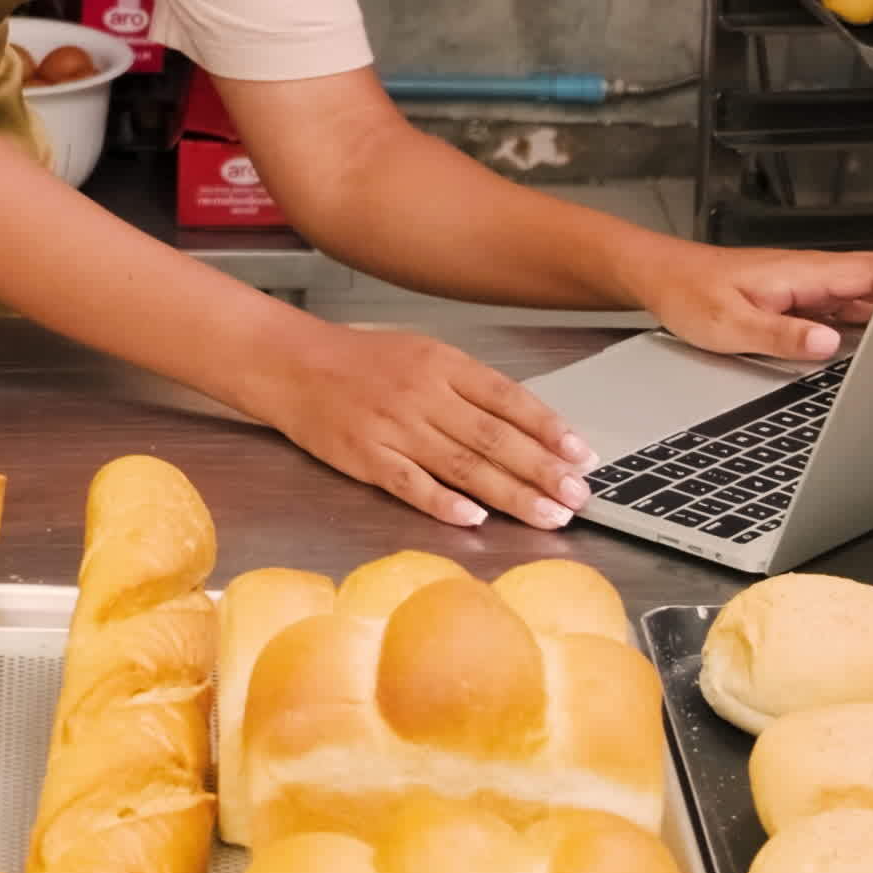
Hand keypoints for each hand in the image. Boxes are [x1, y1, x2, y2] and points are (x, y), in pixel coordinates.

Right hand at [261, 322, 595, 530]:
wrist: (290, 364)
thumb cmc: (359, 360)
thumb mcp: (420, 353)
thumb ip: (468, 386)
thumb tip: (525, 425)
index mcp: (441, 362)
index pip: (508, 398)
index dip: (549, 429)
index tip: (582, 455)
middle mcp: (421, 393)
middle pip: (492, 437)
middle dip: (542, 470)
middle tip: (579, 496)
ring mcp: (393, 427)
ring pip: (462, 466)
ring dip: (511, 494)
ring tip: (548, 515)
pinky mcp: (365, 457)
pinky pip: (410, 484)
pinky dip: (443, 503)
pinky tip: (474, 519)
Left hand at [627, 240, 872, 360]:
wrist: (662, 279)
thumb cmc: (688, 292)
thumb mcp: (729, 323)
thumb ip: (781, 334)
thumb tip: (828, 344)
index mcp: (807, 272)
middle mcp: (815, 277)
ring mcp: (811, 289)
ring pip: (868, 299)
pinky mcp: (802, 303)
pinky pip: (847, 312)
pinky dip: (868, 328)